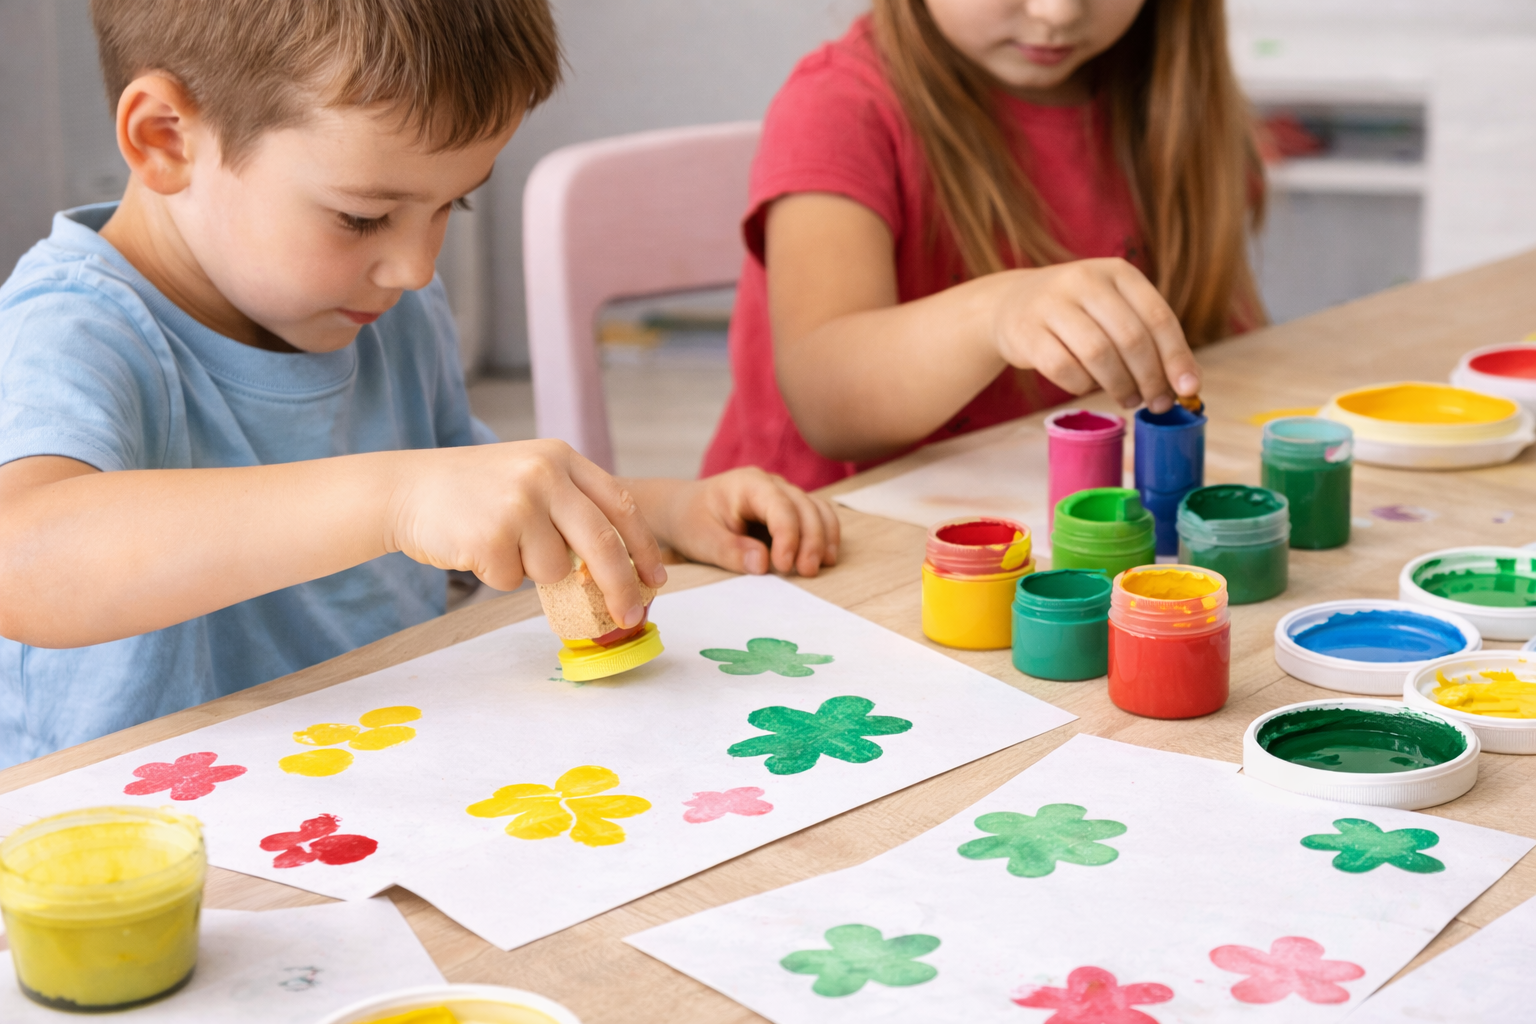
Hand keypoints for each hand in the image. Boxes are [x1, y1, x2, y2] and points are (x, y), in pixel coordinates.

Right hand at [386, 439, 665, 627]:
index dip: (643, 547)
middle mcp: (544, 474)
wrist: (405, 489)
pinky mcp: (490, 536)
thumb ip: (571, 507)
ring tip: (499, 543)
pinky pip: (513, 581)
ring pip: (554, 570)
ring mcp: (518, 504)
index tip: (657, 579)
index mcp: (561, 457)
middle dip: (622, 588)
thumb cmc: (474, 491)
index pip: (621, 506)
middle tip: (631, 616)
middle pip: (603, 544)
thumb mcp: (529, 475)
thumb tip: (619, 569)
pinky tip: (475, 547)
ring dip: (531, 572)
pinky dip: (497, 577)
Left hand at [633, 467, 840, 576]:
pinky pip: (817, 518)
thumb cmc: (692, 521)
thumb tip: (763, 564)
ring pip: (817, 510)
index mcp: (748, 483)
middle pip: (805, 507)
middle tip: (807, 572)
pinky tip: (824, 560)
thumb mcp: (701, 539)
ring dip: (824, 538)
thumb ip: (730, 551)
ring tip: (821, 567)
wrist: (685, 510)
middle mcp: (772, 484)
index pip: (779, 506)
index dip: (788, 535)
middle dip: (811, 540)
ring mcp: (784, 495)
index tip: (784, 566)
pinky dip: (824, 537)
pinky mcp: (790, 510)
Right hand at [991, 258, 1200, 413]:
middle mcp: (1085, 280)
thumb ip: (1149, 338)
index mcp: (1118, 273)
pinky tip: (1088, 387)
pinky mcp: (1026, 332)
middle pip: (1130, 338)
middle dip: (1150, 378)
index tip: (1189, 388)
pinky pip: (1064, 369)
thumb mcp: (1115, 310)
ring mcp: (1051, 304)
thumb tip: (1187, 385)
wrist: (1011, 304)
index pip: (1158, 317)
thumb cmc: (1078, 314)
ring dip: (1120, 386)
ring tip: (1129, 399)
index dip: (1176, 357)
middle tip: (1157, 403)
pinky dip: (1082, 386)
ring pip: (1098, 354)